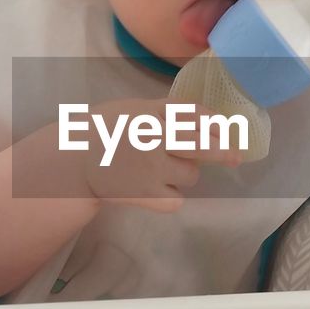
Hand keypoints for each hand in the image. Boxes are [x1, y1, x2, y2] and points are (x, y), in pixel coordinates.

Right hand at [82, 98, 240, 212]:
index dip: (214, 123)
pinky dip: (171, 196)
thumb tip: (208, 117)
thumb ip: (166, 110)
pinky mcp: (147, 195)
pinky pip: (177, 200)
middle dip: (223, 151)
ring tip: (161, 170)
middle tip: (236, 157)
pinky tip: (157, 189)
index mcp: (151, 114)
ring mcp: (152, 169)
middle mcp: (155, 139)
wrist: (73, 161)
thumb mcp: (133, 108)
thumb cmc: (104, 130)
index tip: (224, 129)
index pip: (194, 116)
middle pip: (202, 145)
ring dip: (184, 173)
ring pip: (191, 175)